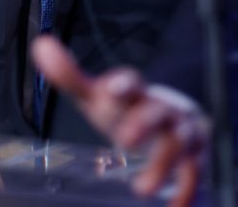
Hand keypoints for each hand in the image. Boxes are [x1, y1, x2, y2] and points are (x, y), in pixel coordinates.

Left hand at [32, 34, 209, 206]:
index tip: (112, 88)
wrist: (174, 122)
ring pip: (179, 144)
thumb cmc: (129, 110)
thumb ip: (70, 76)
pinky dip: (187, 192)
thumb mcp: (98, 97)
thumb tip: (41, 45)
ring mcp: (182, 133)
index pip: (132, 83)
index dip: (123, 84)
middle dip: (143, 124)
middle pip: (157, 112)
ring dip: (162, 165)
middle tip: (125, 140)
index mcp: (135, 93)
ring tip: (142, 189)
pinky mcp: (196, 158)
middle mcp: (162, 109)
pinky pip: (195, 175)